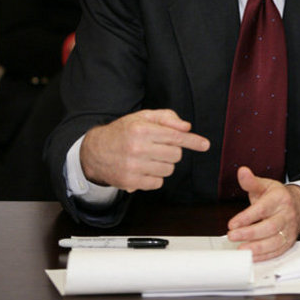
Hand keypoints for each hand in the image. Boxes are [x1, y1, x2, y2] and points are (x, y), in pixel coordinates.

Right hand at [80, 109, 209, 191]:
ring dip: (164, 164)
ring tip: (149, 157)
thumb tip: (186, 127)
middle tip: (160, 147)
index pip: (175, 136)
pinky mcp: (130, 181)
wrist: (95, 151)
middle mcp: (138, 148)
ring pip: (168, 169)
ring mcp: (134, 166)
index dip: (192, 140)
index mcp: (142, 129)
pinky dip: (155, 177)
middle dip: (173, 151)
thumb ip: (166, 118)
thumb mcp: (142, 117)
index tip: (205, 144)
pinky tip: (144, 169)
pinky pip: (158, 183)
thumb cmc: (123, 132)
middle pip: (175, 155)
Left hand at [226, 166, 299, 260]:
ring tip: (241, 249)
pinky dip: (264, 256)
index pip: (262, 209)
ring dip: (257, 248)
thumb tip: (242, 171)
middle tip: (232, 236)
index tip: (232, 224)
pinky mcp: (289, 242)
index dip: (246, 217)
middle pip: (269, 227)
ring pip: (275, 241)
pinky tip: (251, 256)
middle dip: (249, 233)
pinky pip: (277, 251)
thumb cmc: (277, 196)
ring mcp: (289, 229)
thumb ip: (251, 181)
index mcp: (280, 198)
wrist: (297, 205)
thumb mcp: (264, 185)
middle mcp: (286, 214)